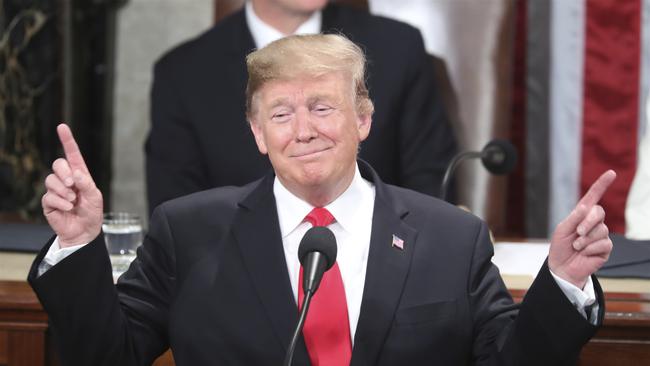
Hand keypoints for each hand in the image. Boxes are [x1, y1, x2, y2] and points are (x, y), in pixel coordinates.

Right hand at [42, 124, 102, 247]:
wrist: (84, 231)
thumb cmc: (91, 213)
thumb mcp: (95, 197)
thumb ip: (87, 184)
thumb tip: (76, 173)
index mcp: (80, 174)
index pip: (72, 154)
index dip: (67, 140)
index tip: (62, 127)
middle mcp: (66, 179)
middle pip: (57, 164)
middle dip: (64, 173)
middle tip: (73, 185)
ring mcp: (56, 190)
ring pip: (51, 180)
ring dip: (63, 191)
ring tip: (73, 201)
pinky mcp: (48, 202)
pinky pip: (49, 196)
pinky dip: (60, 202)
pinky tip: (68, 208)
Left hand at [548, 170, 616, 288]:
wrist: (562, 267)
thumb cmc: (560, 247)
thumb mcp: (562, 230)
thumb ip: (574, 218)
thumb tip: (586, 206)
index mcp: (582, 215)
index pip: (593, 197)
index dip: (602, 185)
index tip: (611, 173)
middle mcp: (594, 223)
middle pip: (599, 213)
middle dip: (587, 222)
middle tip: (577, 233)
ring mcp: (601, 235)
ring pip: (601, 230)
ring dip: (585, 240)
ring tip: (577, 247)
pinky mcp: (605, 248)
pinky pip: (603, 244)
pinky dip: (590, 249)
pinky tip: (584, 254)